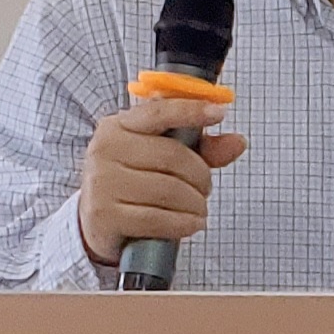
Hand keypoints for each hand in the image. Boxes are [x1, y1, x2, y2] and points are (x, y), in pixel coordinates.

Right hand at [78, 96, 246, 266]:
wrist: (96, 221)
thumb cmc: (135, 183)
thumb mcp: (164, 158)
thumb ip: (201, 149)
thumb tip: (238, 142)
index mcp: (118, 125)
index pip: (159, 112)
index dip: (191, 110)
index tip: (219, 112)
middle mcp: (105, 149)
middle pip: (173, 157)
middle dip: (201, 176)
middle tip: (205, 188)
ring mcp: (102, 182)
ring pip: (168, 191)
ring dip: (195, 204)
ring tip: (198, 208)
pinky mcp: (104, 214)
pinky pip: (157, 218)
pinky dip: (184, 223)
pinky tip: (192, 223)